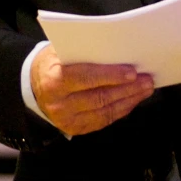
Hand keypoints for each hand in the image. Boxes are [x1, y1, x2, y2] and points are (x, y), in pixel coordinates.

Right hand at [31, 44, 153, 136]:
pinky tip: (133, 100)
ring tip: (145, 89)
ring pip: (105, 111)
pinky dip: (121, 110)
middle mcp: (59, 104)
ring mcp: (67, 120)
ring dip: (129, 100)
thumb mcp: (58, 52)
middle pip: (99, 97)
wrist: (33, 88)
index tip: (132, 72)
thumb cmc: (52, 64)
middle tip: (147, 80)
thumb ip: (82, 52)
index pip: (86, 77)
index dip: (111, 75)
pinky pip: (103, 120)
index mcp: (54, 81)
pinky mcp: (75, 129)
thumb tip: (116, 51)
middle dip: (127, 89)